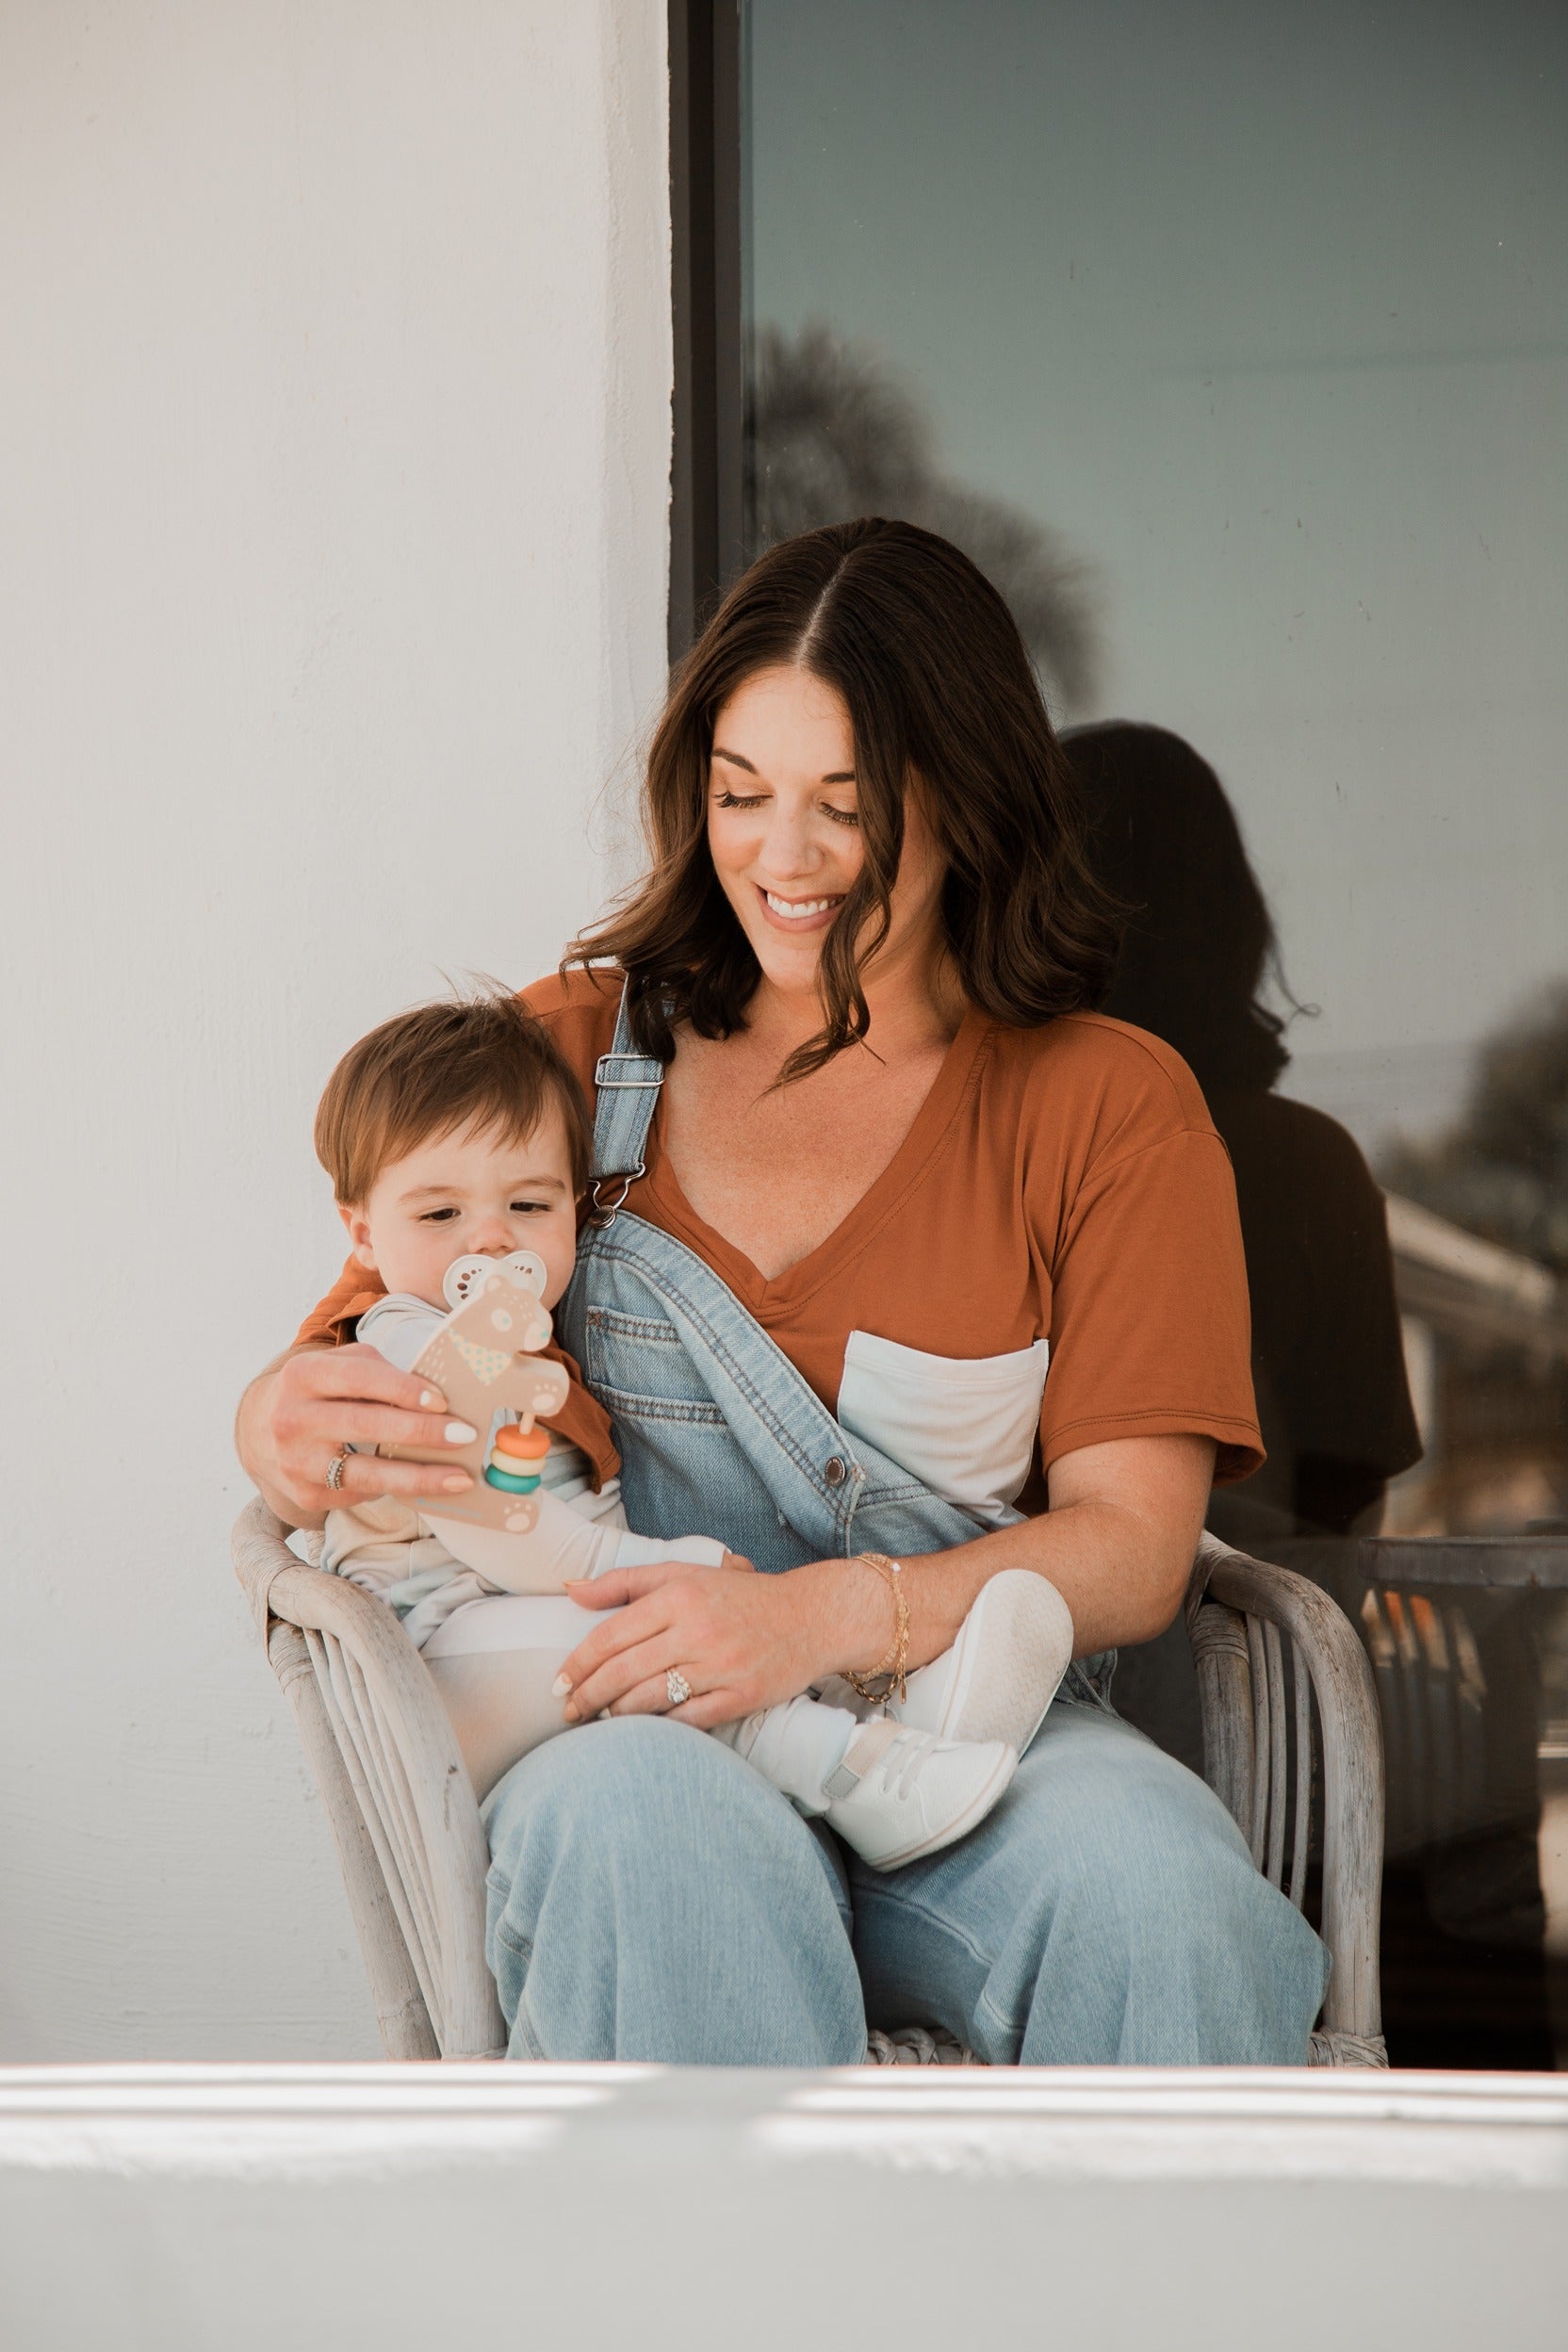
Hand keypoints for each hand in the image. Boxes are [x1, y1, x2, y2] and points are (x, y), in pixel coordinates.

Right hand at [236, 1343, 477, 1526]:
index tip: (443, 1400)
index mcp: (303, 1375)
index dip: (403, 1389)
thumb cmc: (318, 1390)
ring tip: (459, 1478)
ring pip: (366, 1473)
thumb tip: (437, 1395)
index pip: (360, 1378)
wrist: (257, 1430)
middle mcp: (292, 1418)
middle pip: (366, 1425)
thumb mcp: (337, 1365)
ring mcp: (296, 1462)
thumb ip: (378, 1370)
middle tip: (465, 1435)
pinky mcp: (306, 1495)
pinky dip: (397, 1487)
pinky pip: (361, 1492)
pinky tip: (425, 1485)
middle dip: (421, 1431)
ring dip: (419, 1477)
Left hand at [556, 1556, 828, 1730]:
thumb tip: (571, 1589)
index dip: (578, 1664)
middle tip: (568, 1711)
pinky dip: (658, 1727)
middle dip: (588, 1696)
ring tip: (598, 1721)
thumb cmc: (739, 1596)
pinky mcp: (741, 1696)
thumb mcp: (684, 1574)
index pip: (611, 1636)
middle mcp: (697, 1631)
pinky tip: (641, 1732)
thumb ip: (625, 1582)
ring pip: (649, 1700)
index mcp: (679, 1597)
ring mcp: (720, 1666)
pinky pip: (687, 1720)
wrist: (810, 1617)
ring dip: (615, 1715)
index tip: (558, 1683)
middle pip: (624, 1672)